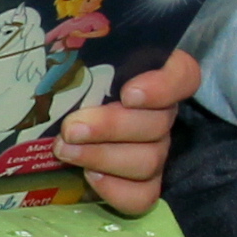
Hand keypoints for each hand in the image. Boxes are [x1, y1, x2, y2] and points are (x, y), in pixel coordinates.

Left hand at [64, 49, 199, 217]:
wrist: (52, 128)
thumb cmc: (64, 86)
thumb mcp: (71, 63)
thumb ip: (76, 52)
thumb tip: (58, 40)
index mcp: (152, 77)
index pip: (183, 74)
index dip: (164, 86)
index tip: (129, 93)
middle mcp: (160, 115)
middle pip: (157, 124)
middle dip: (110, 127)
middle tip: (71, 128)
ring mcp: (154, 151)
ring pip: (148, 160)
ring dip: (102, 157)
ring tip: (65, 150)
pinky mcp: (141, 184)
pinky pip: (143, 196)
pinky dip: (116, 190)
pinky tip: (89, 177)